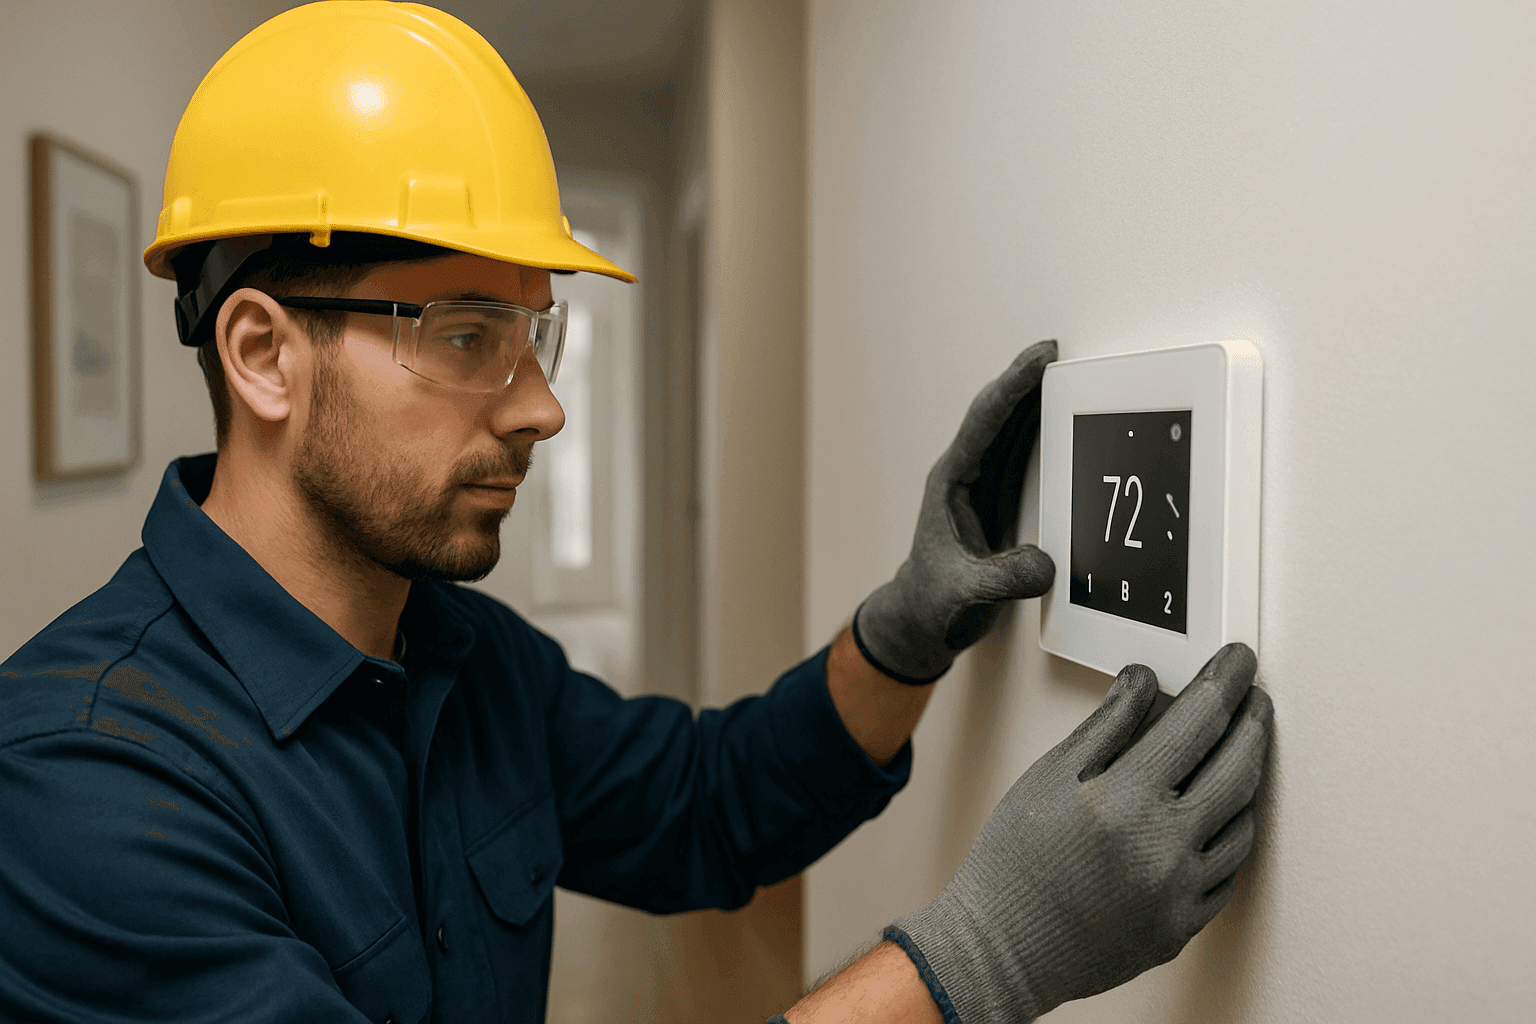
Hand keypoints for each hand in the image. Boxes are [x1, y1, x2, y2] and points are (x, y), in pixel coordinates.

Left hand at [854, 340, 1057, 683]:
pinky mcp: (997, 498)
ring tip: (1068, 373)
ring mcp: (981, 485)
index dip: (1014, 387)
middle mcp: (965, 475)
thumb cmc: (934, 603)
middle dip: (1027, 380)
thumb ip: (1003, 580)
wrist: (923, 620)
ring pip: (1010, 430)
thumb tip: (1045, 565)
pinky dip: (1042, 431)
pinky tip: (1062, 417)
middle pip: (999, 415)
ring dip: (1036, 401)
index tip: (1041, 358)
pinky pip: (1022, 453)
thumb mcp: (967, 594)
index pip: (986, 422)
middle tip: (1059, 351)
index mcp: (951, 482)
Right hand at [890, 643, 1272, 1022]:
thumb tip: (1144, 683)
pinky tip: (1219, 818)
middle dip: (1253, 721)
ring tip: (1237, 755)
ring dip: (1248, 780)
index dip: (1226, 681)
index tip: (1237, 662)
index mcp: (1126, 799)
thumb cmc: (1013, 864)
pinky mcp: (1183, 926)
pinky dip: (1231, 837)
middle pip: (1239, 766)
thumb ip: (1107, 725)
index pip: (1199, 720)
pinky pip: (1229, 874)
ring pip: (1244, 823)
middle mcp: (1163, 846)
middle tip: (1254, 698)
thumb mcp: (1048, 775)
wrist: (1001, 947)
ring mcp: (1179, 892)